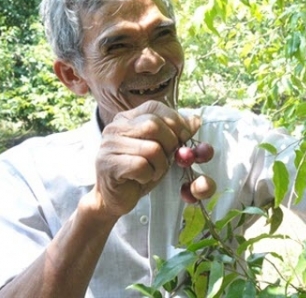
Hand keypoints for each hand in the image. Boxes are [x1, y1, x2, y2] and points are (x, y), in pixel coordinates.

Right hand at [94, 100, 200, 217]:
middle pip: (154, 125)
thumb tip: (196, 120)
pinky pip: (141, 166)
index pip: (155, 108)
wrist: (114, 198)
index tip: (184, 136)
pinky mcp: (109, 164)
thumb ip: (177, 134)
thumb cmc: (139, 171)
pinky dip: (148, 175)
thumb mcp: (162, 149)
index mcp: (128, 118)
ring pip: (151, 148)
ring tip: (154, 171)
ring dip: (160, 164)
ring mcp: (110, 145)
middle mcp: (116, 127)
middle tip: (169, 158)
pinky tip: (142, 179)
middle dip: (170, 144)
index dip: (175, 120)